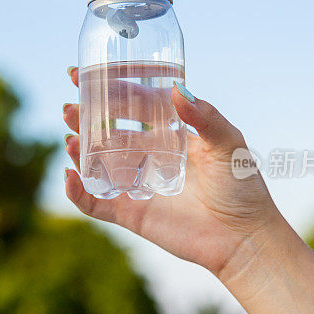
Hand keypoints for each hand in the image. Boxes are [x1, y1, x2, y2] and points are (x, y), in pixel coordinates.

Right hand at [63, 66, 281, 277]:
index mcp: (171, 134)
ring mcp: (138, 184)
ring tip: (69, 137)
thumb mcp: (229, 144)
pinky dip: (78, 191)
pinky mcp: (131, 213)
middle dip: (85, 118)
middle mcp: (150, 156)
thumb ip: (205, 117)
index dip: (110, 89)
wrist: (243, 239)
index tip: (86, 75)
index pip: (134, 105)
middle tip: (69, 107)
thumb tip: (176, 90)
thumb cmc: (242, 189)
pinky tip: (70, 175)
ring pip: (97, 163)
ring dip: (78, 149)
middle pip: (108, 132)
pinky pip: (96, 202)